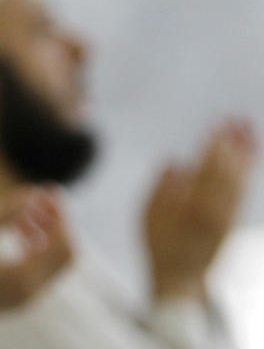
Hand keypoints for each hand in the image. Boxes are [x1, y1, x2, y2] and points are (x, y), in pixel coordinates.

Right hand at [0, 188, 72, 326]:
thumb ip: (5, 214)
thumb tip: (31, 192)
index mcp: (24, 277)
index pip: (61, 242)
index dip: (60, 214)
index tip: (47, 190)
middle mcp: (32, 291)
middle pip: (66, 254)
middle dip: (58, 223)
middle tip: (41, 200)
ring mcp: (27, 298)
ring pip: (55, 262)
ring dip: (47, 234)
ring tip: (23, 214)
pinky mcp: (19, 298)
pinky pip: (42, 270)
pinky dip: (38, 248)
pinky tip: (18, 233)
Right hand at [145, 119, 255, 301]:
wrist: (180, 277)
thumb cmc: (159, 243)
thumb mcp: (148, 214)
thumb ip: (162, 186)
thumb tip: (179, 162)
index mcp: (196, 208)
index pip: (211, 170)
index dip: (216, 146)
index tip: (217, 125)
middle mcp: (219, 212)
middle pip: (231, 171)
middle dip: (234, 143)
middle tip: (237, 117)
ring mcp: (229, 216)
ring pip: (242, 178)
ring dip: (246, 152)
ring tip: (247, 127)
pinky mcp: (234, 218)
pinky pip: (243, 187)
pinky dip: (247, 168)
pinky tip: (248, 152)